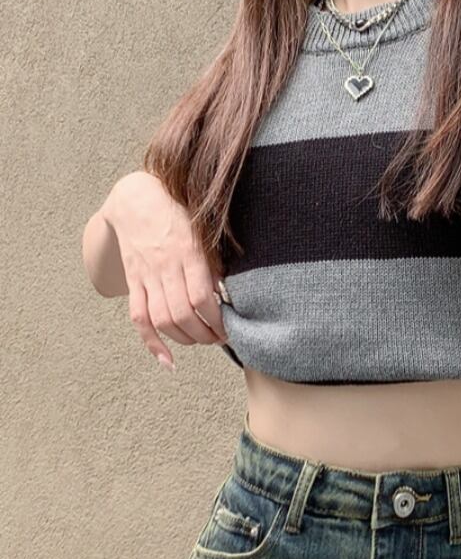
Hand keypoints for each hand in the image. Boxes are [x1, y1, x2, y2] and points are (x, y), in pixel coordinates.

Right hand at [101, 170, 227, 370]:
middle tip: (219, 338)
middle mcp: (165, 267)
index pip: (202, 298)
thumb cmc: (177, 213)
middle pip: (182, 314)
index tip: (230, 328)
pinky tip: (168, 360)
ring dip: (185, 339)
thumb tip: (228, 296)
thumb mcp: (202, 231)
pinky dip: (152, 343)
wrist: (135, 198)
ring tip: (201, 340)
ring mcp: (146, 276)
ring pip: (162, 320)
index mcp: (187, 252)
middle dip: (204, 334)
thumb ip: (214, 263)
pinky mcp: (133, 282)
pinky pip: (139, 318)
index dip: (218, 320)